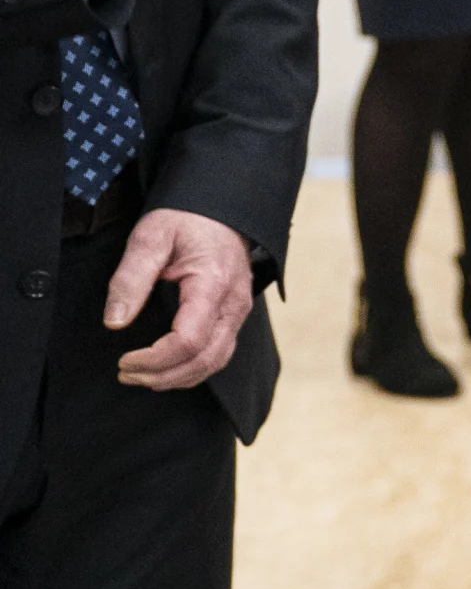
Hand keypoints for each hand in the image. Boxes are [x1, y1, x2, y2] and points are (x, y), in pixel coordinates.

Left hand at [103, 207, 252, 390]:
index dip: (154, 359)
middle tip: (125, 374)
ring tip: (141, 376)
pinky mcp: (235, 316)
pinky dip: (192, 369)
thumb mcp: (150, 237)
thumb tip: (114, 322)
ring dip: (177, 377)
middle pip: (204, 359)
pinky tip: (167, 369)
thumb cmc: (186, 220)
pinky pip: (220, 353)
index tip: (123, 359)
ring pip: (215, 362)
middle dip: (162, 375)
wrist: (221, 211)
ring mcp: (239, 312)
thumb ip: (131, 279)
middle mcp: (234, 304)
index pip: (188, 340)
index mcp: (213, 285)